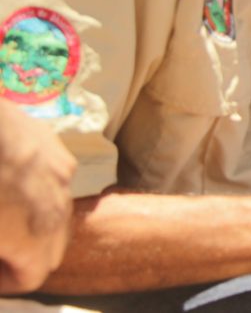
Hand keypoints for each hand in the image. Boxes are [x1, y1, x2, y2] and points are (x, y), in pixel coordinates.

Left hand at [0, 102, 75, 293]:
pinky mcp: (56, 148)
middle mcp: (58, 208)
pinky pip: (56, 181)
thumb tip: (1, 248)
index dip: (7, 283)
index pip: (34, 277)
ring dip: (34, 224)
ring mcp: (61, 174)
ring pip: (57, 214)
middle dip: (25, 257)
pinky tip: (10, 181)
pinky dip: (39, 192)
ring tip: (4, 216)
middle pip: (52, 249)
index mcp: (34, 237)